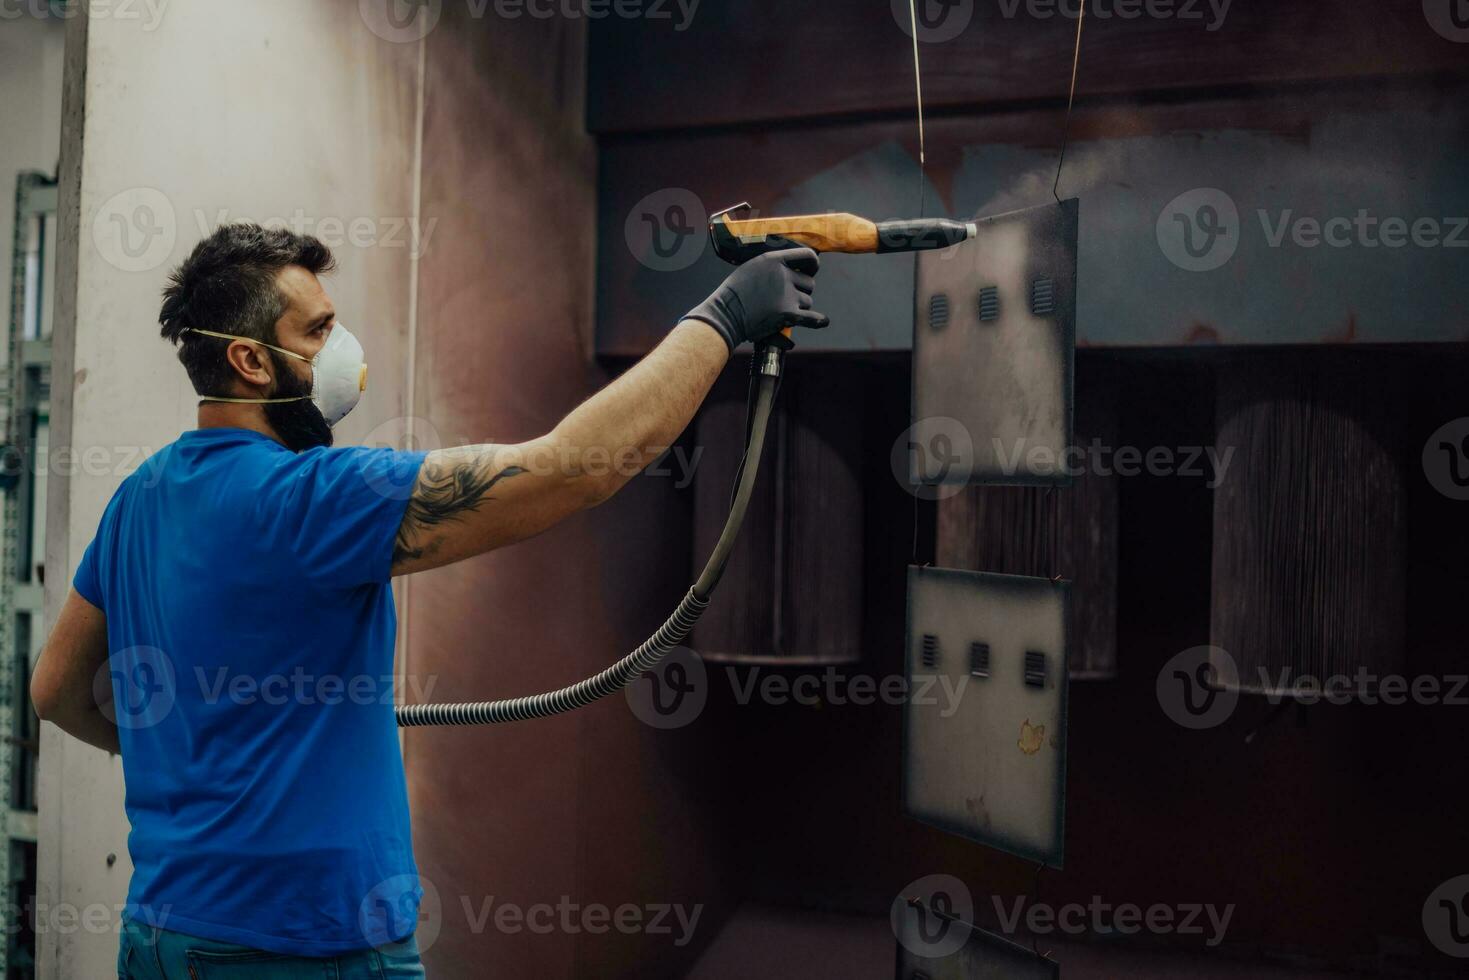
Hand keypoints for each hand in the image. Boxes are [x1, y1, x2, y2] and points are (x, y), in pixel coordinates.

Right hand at [683, 248, 828, 349]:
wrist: (725, 316)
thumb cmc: (734, 295)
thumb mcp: (751, 269)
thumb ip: (771, 267)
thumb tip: (792, 270)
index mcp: (773, 260)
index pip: (806, 256)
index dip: (813, 264)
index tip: (813, 270)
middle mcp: (782, 275)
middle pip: (809, 283)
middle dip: (802, 291)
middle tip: (787, 298)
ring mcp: (786, 295)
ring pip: (808, 301)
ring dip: (799, 307)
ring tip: (780, 310)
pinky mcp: (787, 314)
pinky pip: (811, 318)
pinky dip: (818, 320)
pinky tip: (822, 321)